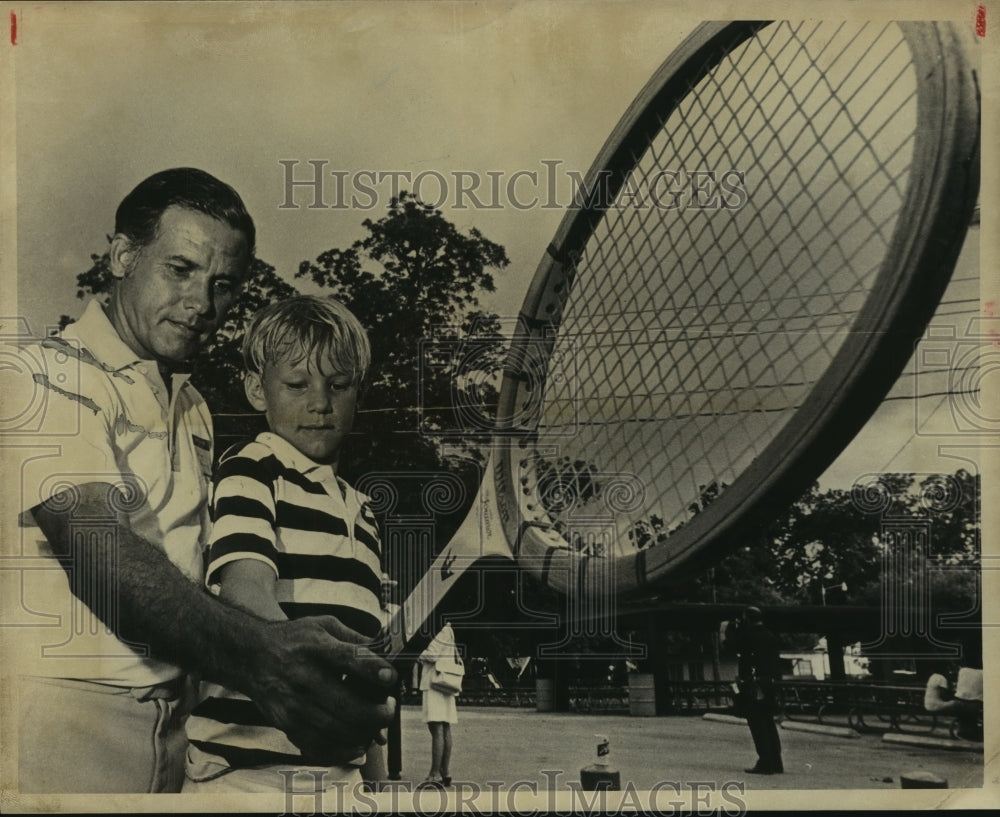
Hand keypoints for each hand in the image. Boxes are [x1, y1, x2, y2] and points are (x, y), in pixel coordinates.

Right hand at [246, 615, 397, 764]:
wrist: (251, 654)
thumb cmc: (295, 639)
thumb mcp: (325, 625)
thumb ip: (356, 639)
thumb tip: (387, 654)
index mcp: (316, 647)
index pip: (348, 660)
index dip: (373, 670)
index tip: (390, 677)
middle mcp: (303, 677)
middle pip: (346, 705)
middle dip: (377, 713)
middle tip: (389, 709)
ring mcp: (293, 704)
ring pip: (336, 731)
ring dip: (364, 733)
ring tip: (376, 726)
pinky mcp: (286, 723)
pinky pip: (318, 747)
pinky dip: (342, 751)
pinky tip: (357, 744)